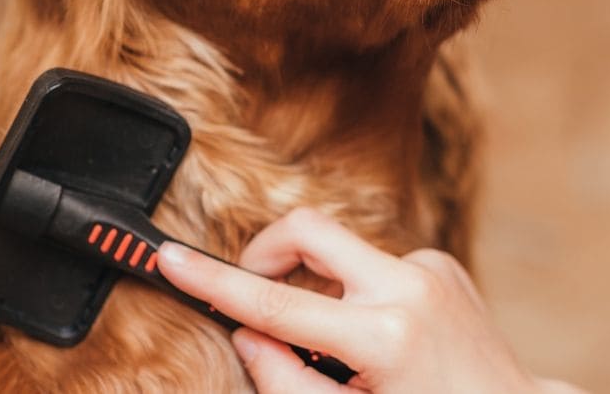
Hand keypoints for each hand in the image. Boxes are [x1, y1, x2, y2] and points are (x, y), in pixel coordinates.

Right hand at [157, 208, 581, 393]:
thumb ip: (286, 381)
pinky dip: (357, 294)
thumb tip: (248, 332)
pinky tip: (379, 337)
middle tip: (251, 291)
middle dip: (266, 252)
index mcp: (384, 336)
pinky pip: (373, 264)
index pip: (276, 304)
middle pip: (309, 230)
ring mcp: (428, 267)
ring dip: (321, 290)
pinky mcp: (439, 261)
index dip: (214, 280)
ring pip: (340, 253)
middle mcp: (408, 288)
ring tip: (343, 348)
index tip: (170, 257)